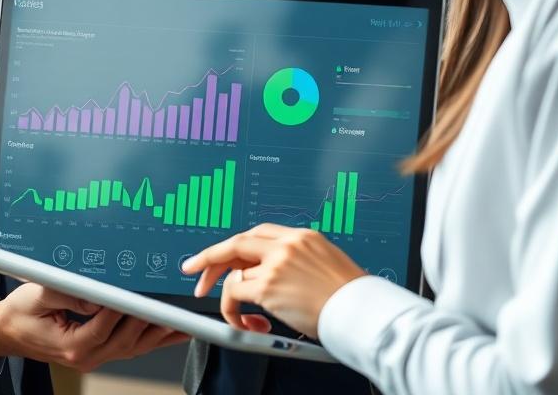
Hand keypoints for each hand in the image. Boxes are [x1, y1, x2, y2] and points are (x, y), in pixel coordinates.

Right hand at [0, 283, 187, 372]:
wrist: (5, 331)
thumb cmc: (20, 313)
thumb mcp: (38, 295)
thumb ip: (68, 293)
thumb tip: (98, 295)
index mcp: (71, 345)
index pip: (105, 326)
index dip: (123, 310)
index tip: (140, 296)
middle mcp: (86, 356)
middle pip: (126, 340)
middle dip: (149, 322)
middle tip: (170, 306)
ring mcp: (93, 357)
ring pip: (133, 348)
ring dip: (158, 334)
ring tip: (182, 321)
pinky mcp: (97, 351)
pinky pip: (129, 347)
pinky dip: (151, 339)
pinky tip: (169, 332)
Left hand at [181, 223, 365, 337]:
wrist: (364, 313)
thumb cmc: (350, 299)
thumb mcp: (325, 266)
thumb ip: (297, 263)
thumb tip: (267, 277)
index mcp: (302, 236)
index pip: (257, 234)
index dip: (235, 246)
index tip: (219, 255)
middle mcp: (287, 244)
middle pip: (236, 243)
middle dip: (209, 258)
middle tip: (193, 271)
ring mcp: (276, 262)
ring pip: (234, 273)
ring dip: (231, 299)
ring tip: (245, 320)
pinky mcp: (268, 285)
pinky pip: (233, 293)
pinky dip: (233, 311)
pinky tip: (249, 323)